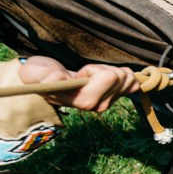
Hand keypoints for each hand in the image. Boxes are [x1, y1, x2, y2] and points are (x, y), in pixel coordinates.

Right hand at [18, 56, 137, 112]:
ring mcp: (108, 102)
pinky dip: (124, 75)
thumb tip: (55, 78)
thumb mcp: (39, 74)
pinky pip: (133, 84)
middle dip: (104, 68)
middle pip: (120, 77)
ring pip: (128, 79)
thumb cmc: (42, 76)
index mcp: (82, 101)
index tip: (80, 72)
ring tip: (94, 74)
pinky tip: (109, 75)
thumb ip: (46, 76)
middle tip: (86, 72)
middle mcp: (97, 105)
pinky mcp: (115, 97)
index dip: (94, 70)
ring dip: (112, 70)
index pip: (109, 78)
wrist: (47, 82)